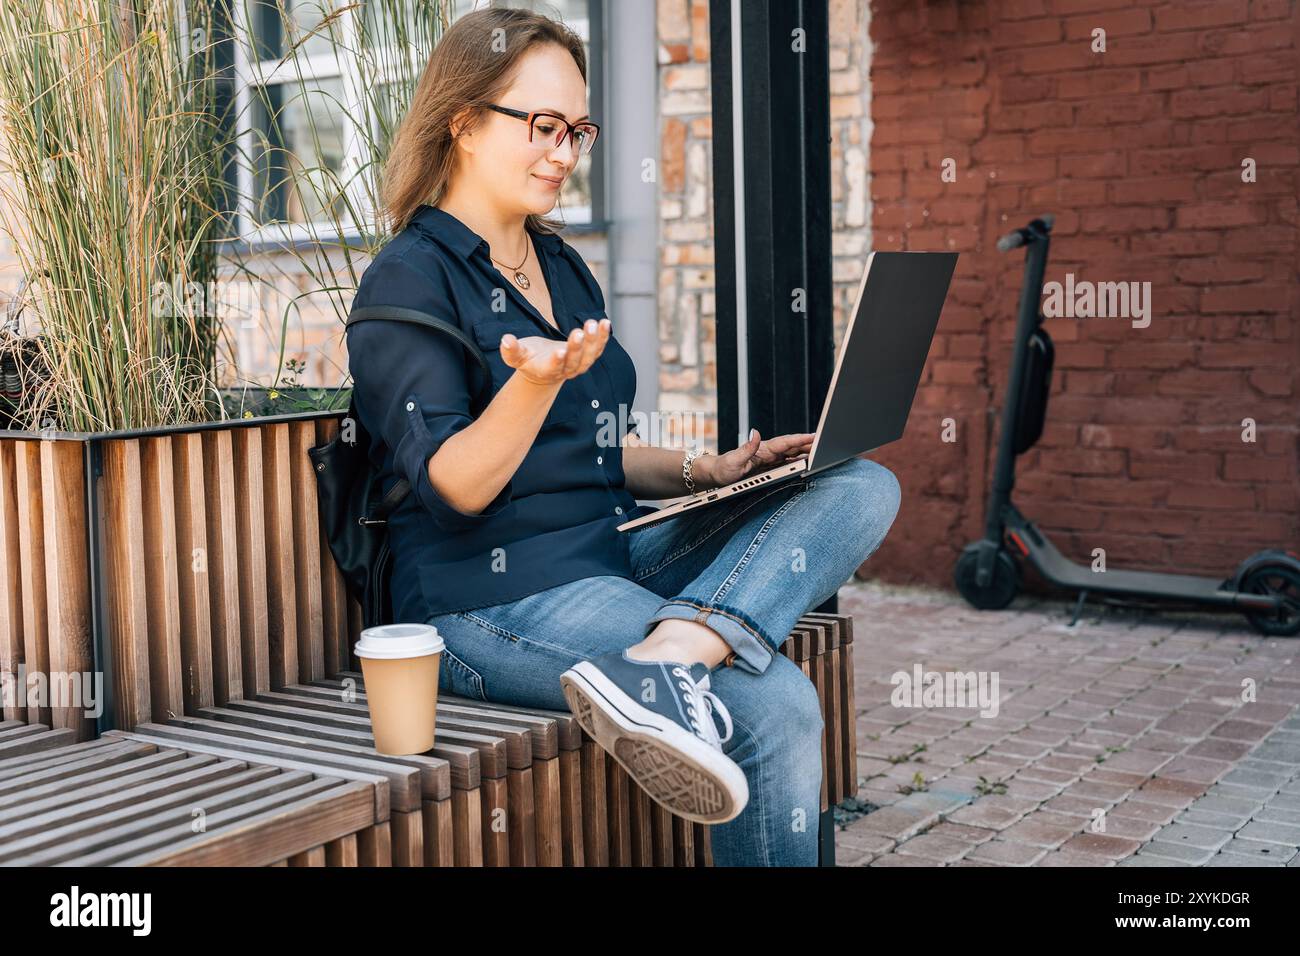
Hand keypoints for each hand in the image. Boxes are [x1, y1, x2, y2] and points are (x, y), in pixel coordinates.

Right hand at [499, 317, 610, 386]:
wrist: (544, 369)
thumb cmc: (529, 359)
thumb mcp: (516, 356)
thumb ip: (511, 350)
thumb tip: (505, 340)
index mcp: (547, 371)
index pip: (553, 367)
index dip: (556, 361)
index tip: (559, 351)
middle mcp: (565, 370)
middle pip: (574, 361)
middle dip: (577, 347)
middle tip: (578, 332)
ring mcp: (579, 365)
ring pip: (589, 356)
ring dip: (594, 341)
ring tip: (595, 324)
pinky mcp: (588, 356)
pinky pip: (598, 348)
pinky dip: (603, 337)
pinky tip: (605, 323)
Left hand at [697, 428, 814, 487]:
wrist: (715, 475)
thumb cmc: (723, 469)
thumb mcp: (733, 460)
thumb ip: (746, 448)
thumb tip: (755, 432)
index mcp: (762, 449)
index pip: (785, 443)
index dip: (800, 439)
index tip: (814, 436)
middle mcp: (768, 452)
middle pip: (792, 446)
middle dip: (809, 443)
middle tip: (827, 442)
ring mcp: (769, 459)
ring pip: (792, 453)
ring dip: (806, 451)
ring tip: (822, 450)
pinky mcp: (769, 467)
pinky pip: (788, 462)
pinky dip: (799, 460)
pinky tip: (808, 462)